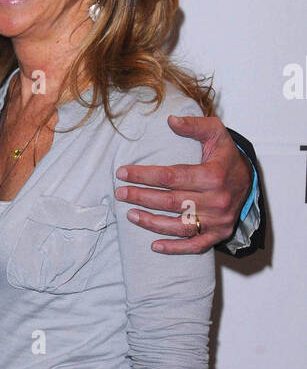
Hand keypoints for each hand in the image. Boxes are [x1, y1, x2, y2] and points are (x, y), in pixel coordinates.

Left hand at [116, 115, 251, 253]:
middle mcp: (216, 200)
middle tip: (120, 193)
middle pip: (171, 202)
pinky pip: (195, 245)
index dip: (144, 175)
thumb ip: (194, 125)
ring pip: (179, 226)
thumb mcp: (215, 133)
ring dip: (151, 223)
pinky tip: (155, 245)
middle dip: (141, 197)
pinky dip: (175, 248)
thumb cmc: (225, 156)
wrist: (248, 180)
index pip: (171, 177)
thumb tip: (170, 120)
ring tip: (130, 214)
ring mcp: (218, 220)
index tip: (123, 173)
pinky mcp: (219, 234)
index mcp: (213, 176)